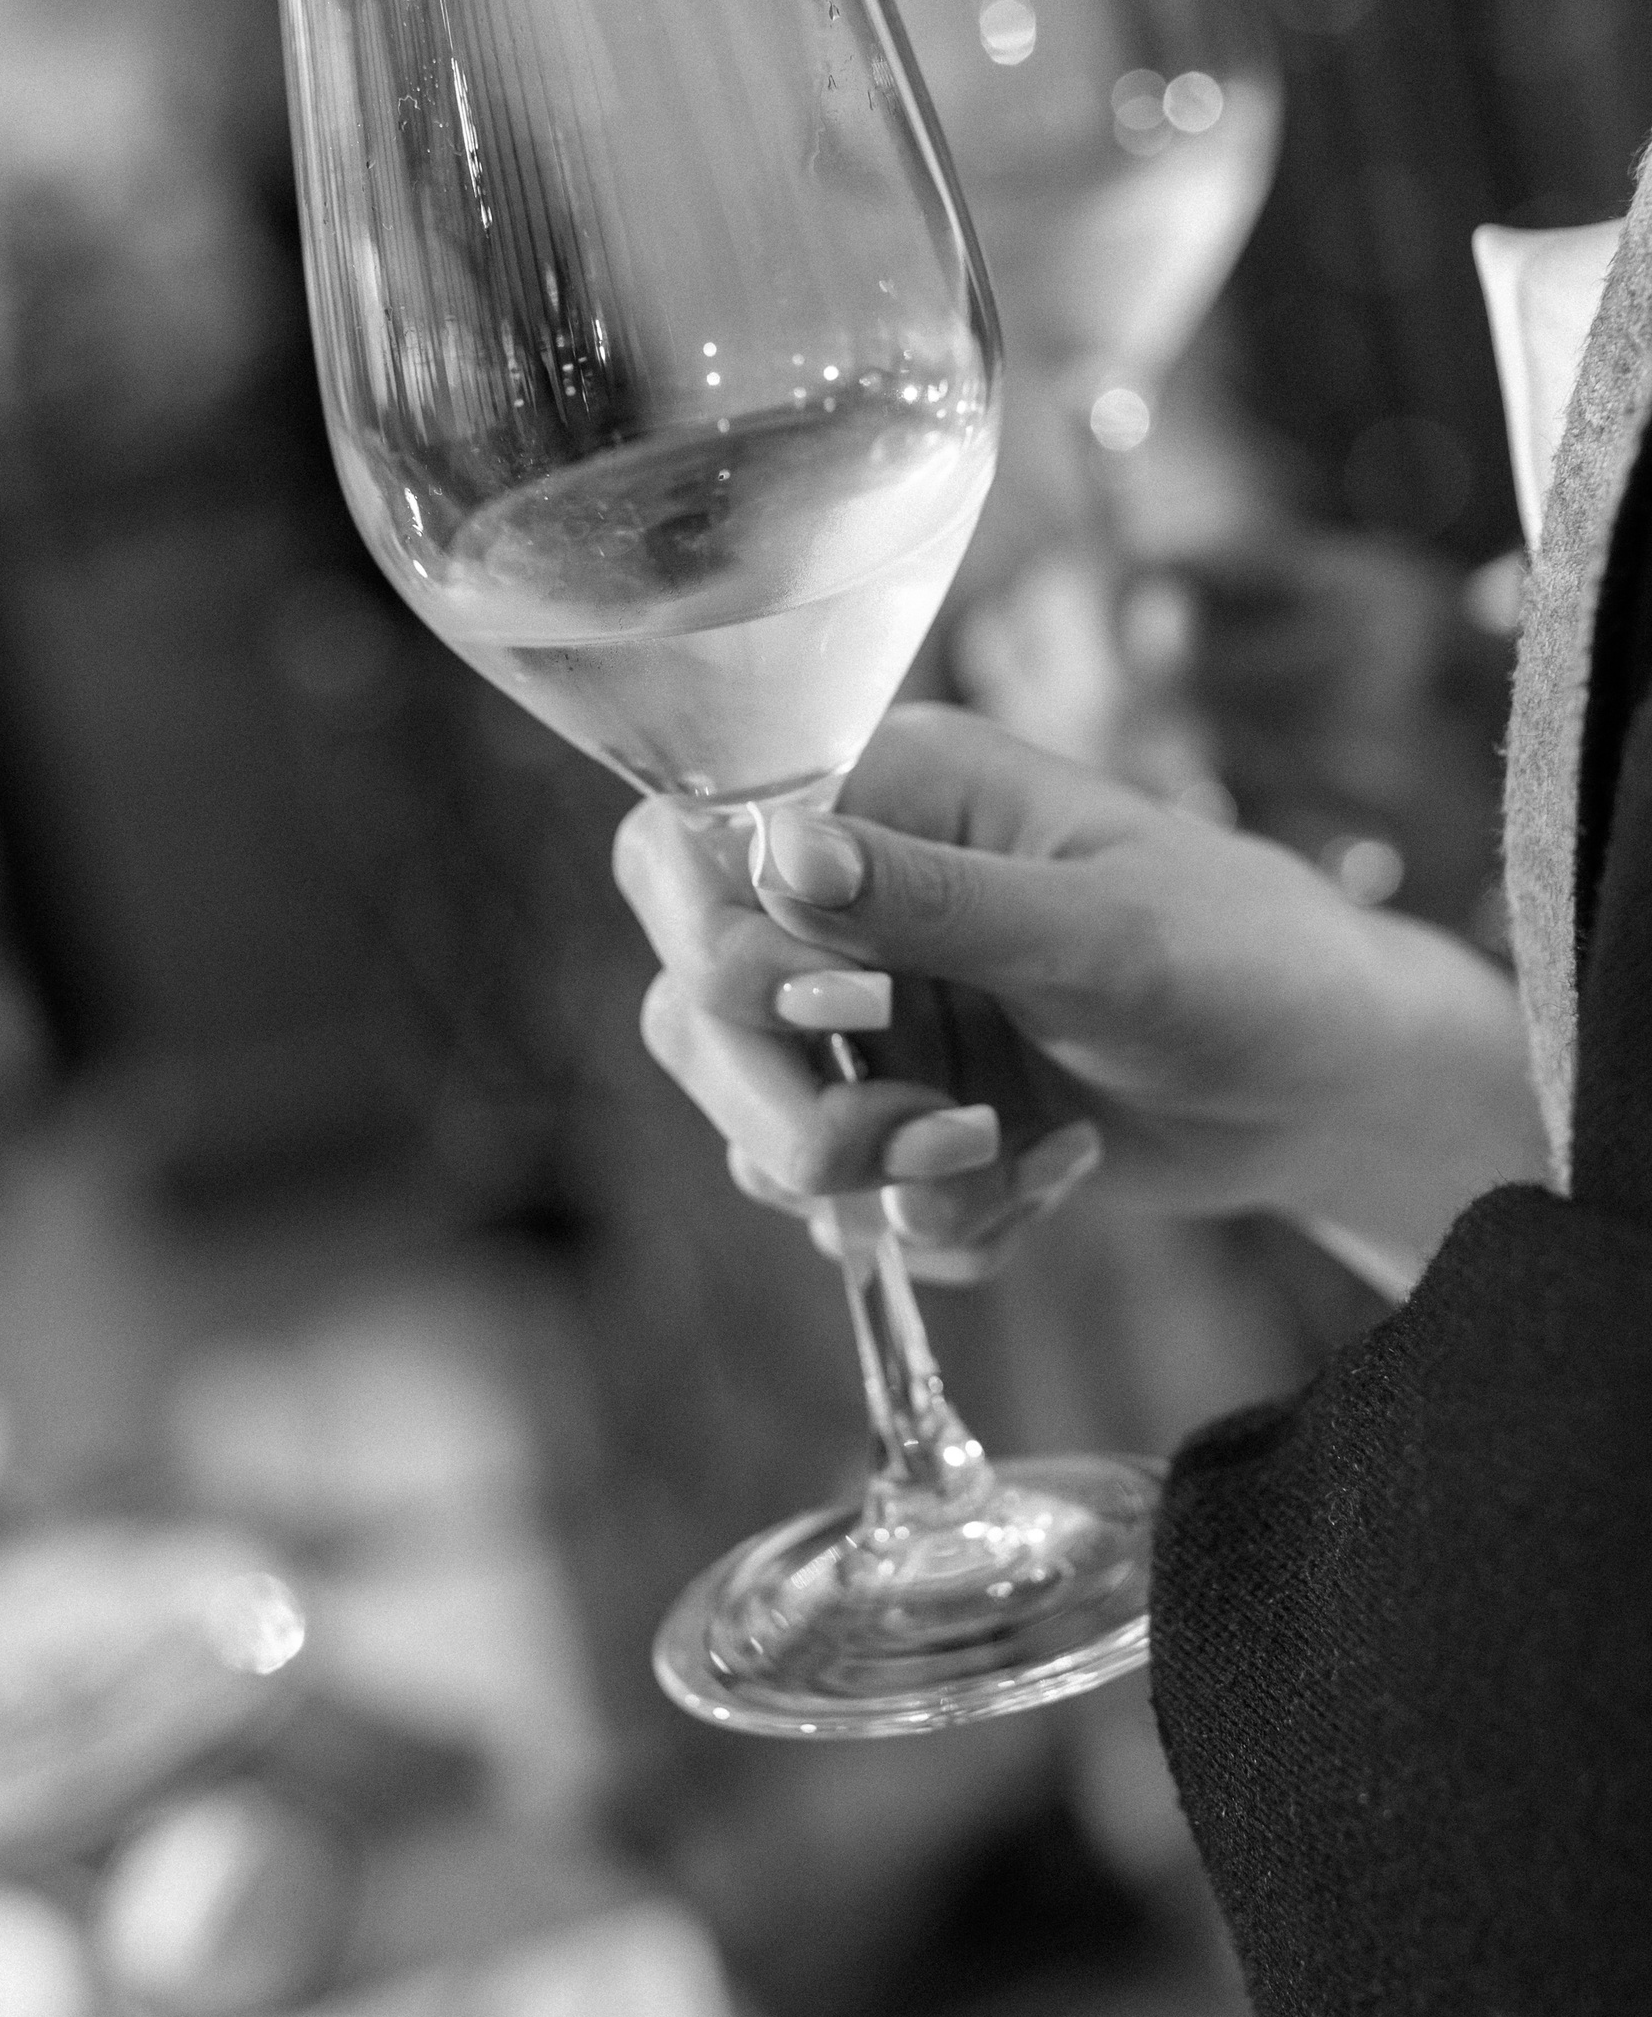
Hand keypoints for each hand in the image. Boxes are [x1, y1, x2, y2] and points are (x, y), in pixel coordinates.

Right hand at [613, 703, 1548, 1288]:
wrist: (1329, 1089)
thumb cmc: (1243, 958)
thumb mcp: (1097, 929)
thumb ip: (932, 899)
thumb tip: (780, 852)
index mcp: (885, 797)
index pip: (688, 854)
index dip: (718, 946)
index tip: (834, 1011)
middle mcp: (849, 906)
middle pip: (695, 1014)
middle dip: (795, 1109)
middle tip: (928, 1134)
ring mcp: (869, 1022)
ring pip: (754, 1125)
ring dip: (873, 1177)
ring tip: (1005, 1154)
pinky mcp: (902, 1118)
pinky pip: (844, 1205)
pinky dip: (941, 1219)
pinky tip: (1053, 1176)